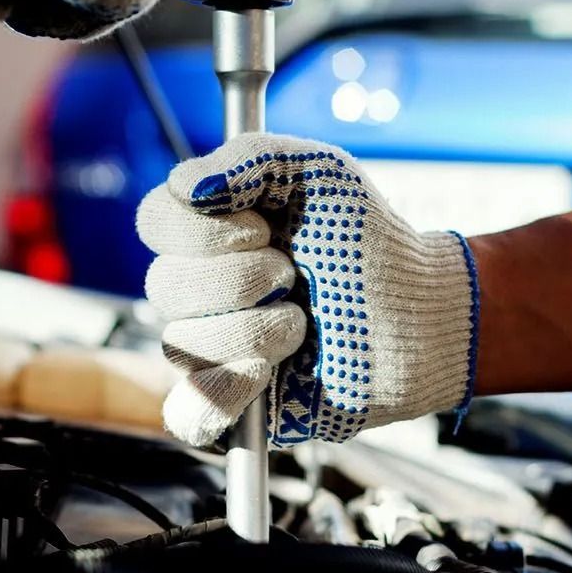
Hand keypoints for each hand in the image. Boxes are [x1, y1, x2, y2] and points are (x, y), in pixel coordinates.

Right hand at [137, 134, 480, 446]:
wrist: (417, 308)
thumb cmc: (367, 238)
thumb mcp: (318, 170)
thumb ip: (249, 157)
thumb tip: (186, 187)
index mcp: (208, 234)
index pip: (153, 223)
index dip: (203, 229)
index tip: (263, 228)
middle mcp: (200, 292)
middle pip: (165, 287)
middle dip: (241, 279)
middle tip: (294, 276)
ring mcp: (213, 350)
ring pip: (182, 345)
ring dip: (255, 330)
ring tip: (302, 323)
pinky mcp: (236, 406)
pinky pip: (191, 415)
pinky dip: (224, 393)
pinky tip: (267, 373)